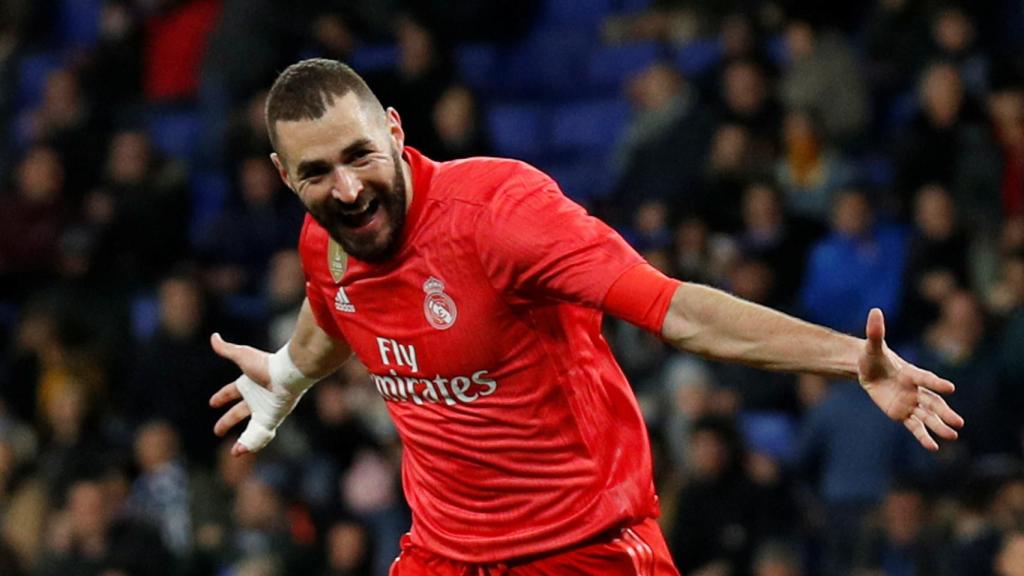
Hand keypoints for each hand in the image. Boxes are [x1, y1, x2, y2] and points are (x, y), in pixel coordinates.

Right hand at [210, 334, 313, 455]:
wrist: (288, 374)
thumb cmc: (266, 364)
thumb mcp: (241, 355)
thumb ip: (226, 349)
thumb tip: (213, 336)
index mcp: (248, 384)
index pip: (231, 392)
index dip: (221, 397)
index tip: (212, 402)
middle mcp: (256, 398)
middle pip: (239, 413)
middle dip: (227, 421)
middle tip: (217, 431)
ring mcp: (264, 410)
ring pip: (251, 428)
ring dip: (243, 440)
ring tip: (235, 452)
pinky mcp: (271, 419)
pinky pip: (259, 435)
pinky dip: (251, 444)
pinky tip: (242, 452)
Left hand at [858, 308, 964, 450]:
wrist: (869, 370)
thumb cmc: (872, 356)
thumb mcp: (871, 346)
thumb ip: (875, 332)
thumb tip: (875, 311)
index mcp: (910, 372)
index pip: (925, 378)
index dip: (935, 382)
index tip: (950, 387)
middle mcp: (915, 389)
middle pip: (933, 402)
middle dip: (945, 412)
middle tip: (958, 422)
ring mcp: (911, 402)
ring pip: (928, 416)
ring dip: (939, 425)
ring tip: (953, 435)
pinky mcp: (902, 414)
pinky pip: (914, 426)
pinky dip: (923, 436)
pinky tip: (933, 447)